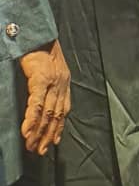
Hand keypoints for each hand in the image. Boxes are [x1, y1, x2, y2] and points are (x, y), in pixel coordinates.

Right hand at [19, 40, 70, 155]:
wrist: (37, 33)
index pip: (64, 110)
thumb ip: (49, 84)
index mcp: (64, 81)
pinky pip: (37, 104)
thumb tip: (41, 101)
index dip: (59, 128)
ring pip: (47, 113)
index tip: (54, 142)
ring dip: (39, 132)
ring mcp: (52, 82)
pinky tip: (27, 132)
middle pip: (57, 115)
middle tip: (40, 151)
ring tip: (32, 146)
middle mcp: (62, 83)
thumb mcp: (50, 68)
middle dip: (49, 135)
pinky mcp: (41, 79)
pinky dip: (32, 120)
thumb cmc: (40, 49)